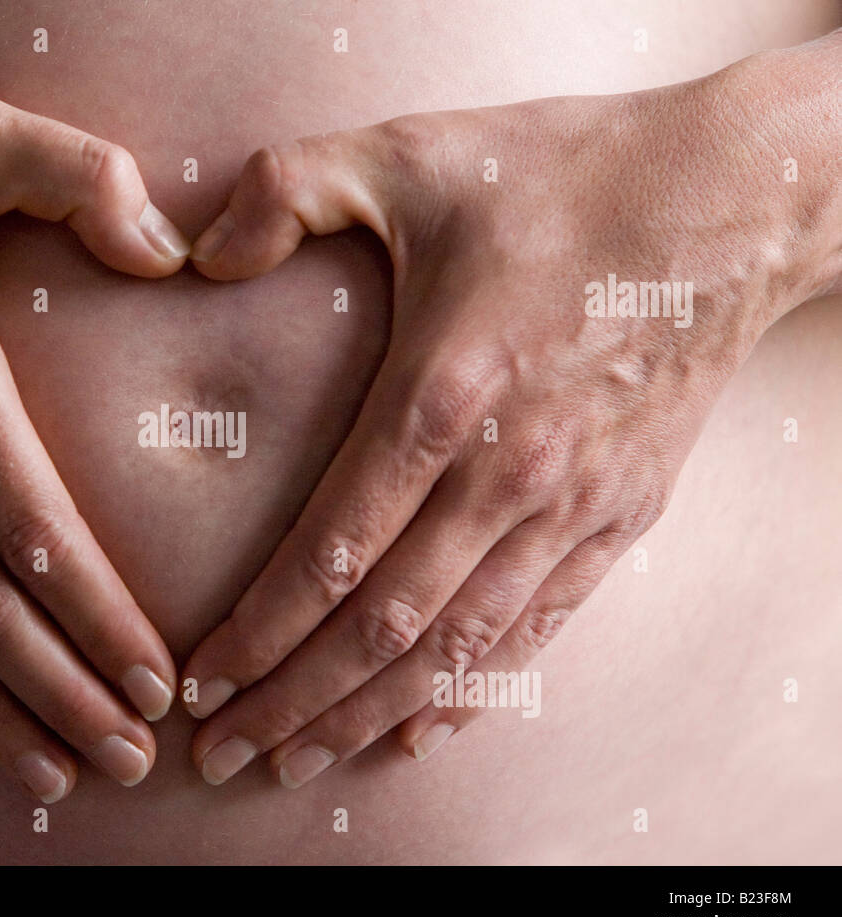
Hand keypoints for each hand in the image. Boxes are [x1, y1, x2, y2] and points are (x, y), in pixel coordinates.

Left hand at [180, 47, 835, 785]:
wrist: (728, 199)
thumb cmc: (563, 177)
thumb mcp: (410, 152)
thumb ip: (288, 188)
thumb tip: (194, 254)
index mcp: (441, 396)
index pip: (328, 553)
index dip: (259, 631)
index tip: (202, 678)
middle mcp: (506, 475)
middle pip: (382, 627)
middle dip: (294, 702)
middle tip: (222, 754)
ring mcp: (570, 507)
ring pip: (456, 647)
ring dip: (370, 714)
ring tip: (300, 760)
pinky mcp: (620, 518)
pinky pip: (539, 630)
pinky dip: (477, 689)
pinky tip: (423, 730)